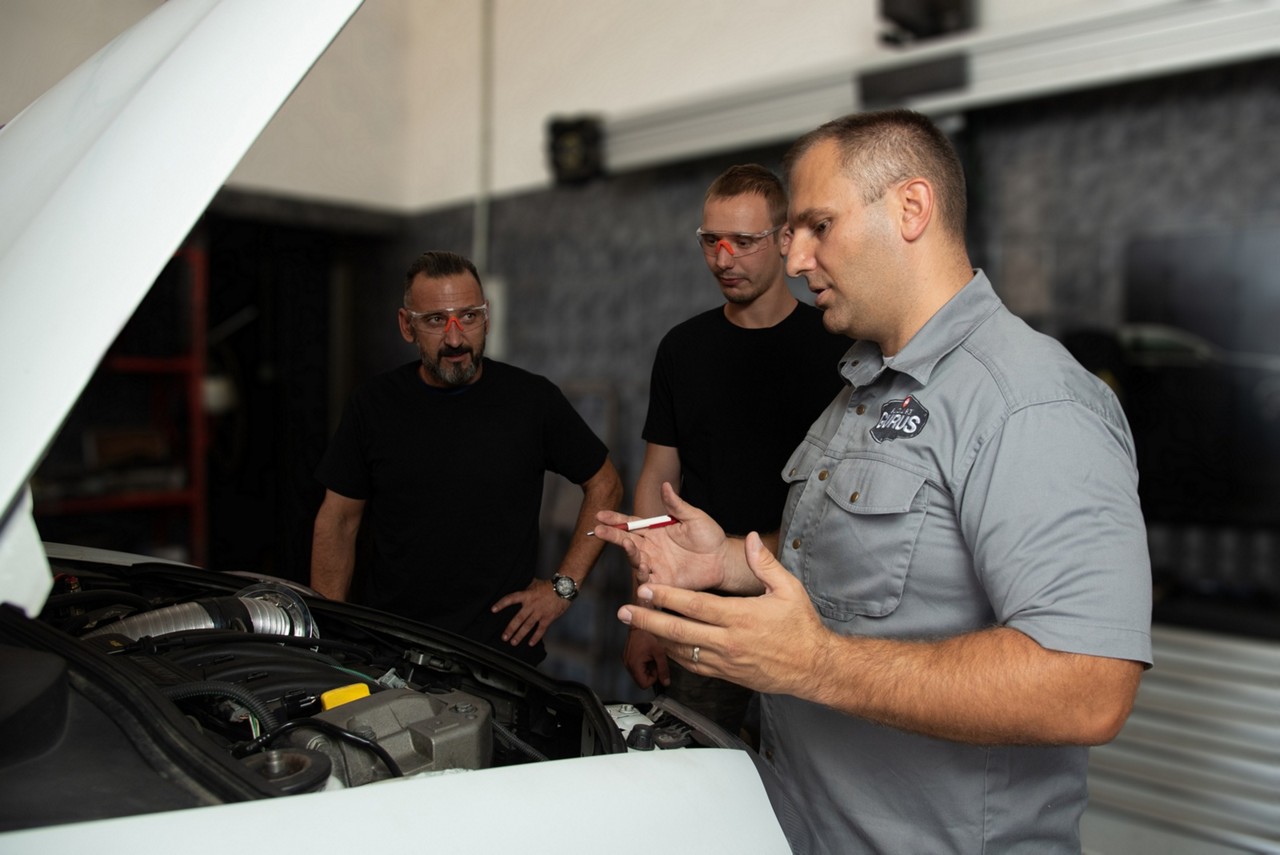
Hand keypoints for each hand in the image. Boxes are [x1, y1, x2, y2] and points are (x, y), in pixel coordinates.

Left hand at [491, 578, 569, 647]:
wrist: (564, 587)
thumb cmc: (549, 585)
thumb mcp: (535, 584)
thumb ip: (526, 590)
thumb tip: (518, 590)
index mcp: (527, 595)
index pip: (511, 599)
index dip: (501, 604)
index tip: (493, 610)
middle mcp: (531, 604)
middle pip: (518, 618)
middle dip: (510, 629)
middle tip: (504, 637)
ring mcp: (539, 612)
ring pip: (527, 626)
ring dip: (520, 635)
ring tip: (513, 642)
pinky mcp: (548, 617)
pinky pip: (540, 629)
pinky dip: (536, 637)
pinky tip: (530, 643)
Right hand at [592, 482, 729, 590]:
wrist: (723, 560)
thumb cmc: (709, 536)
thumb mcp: (693, 516)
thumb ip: (677, 505)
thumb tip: (665, 486)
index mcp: (656, 530)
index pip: (631, 524)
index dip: (615, 520)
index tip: (600, 515)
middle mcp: (651, 548)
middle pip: (627, 541)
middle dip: (612, 535)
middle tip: (598, 530)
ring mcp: (656, 565)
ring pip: (635, 560)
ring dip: (630, 554)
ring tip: (629, 547)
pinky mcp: (663, 581)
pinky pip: (648, 582)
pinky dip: (642, 578)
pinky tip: (643, 570)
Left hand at [617, 533, 830, 697]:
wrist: (812, 666)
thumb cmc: (801, 627)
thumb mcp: (788, 589)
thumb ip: (765, 564)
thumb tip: (751, 539)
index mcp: (740, 617)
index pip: (694, 606)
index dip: (666, 597)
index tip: (645, 588)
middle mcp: (728, 641)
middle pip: (678, 631)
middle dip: (647, 619)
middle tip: (624, 611)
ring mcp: (725, 661)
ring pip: (681, 650)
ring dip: (656, 637)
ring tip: (636, 625)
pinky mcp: (726, 675)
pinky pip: (693, 665)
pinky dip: (674, 654)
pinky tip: (664, 644)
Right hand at [622, 624, 669, 688]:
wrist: (640, 623)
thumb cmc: (648, 634)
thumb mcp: (660, 652)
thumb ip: (663, 669)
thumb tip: (666, 682)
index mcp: (634, 664)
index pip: (644, 684)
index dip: (653, 678)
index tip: (657, 669)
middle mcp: (628, 663)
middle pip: (640, 680)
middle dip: (650, 673)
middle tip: (654, 661)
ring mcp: (626, 659)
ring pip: (638, 673)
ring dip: (646, 668)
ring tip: (650, 656)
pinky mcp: (627, 655)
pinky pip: (636, 666)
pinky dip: (643, 663)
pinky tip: (646, 654)